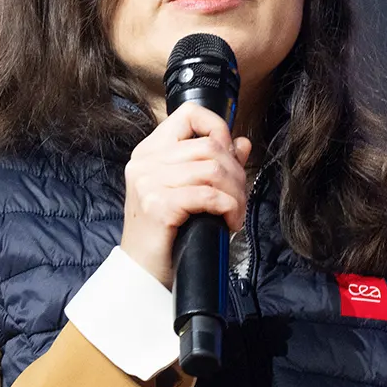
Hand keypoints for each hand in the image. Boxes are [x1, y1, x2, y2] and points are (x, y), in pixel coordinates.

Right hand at [119, 102, 251, 286]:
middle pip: (209, 146)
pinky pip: (208, 195)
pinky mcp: (158, 205)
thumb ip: (214, 164)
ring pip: (213, 170)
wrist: (144, 272)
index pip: (188, 114)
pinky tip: (227, 222)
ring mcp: (148, 182)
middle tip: (238, 198)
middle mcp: (145, 162)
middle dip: (236, 173)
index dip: (217, 127)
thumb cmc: (166, 234)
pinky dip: (228, 208)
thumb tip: (242, 143)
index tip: (230, 153)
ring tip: (234, 212)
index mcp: (150, 151)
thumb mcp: (189, 192)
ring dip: (235, 194)